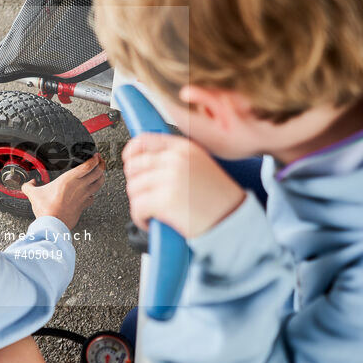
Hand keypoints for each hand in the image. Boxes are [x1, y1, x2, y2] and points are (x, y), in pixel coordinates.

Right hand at [22, 154, 105, 229]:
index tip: (95, 155)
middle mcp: (79, 186)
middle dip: (101, 165)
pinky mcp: (83, 205)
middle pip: (98, 172)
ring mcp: (83, 196)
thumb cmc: (47, 209)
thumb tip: (29, 183)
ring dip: (101, 177)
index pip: (88, 165)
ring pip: (99, 183)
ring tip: (100, 173)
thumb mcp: (33, 194)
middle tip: (100, 161)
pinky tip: (91, 193)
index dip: (95, 159)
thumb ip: (29, 186)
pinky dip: (93, 193)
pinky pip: (93, 197)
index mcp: (69, 179)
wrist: (53, 224)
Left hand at [122, 134, 244, 238]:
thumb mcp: (201, 165)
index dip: (130, 153)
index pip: (144, 140)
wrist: (233, 221)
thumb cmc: (219, 199)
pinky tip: (153, 222)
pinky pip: (137, 208)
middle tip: (148, 196)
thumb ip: (175, 159)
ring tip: (155, 212)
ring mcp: (171, 179)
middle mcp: (177, 160)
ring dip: (139, 204)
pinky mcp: (165, 201)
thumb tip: (143, 159)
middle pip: (133, 167)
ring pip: (133, 188)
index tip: (129, 163)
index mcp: (185, 148)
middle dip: (137, 185)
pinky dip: (141, 219)